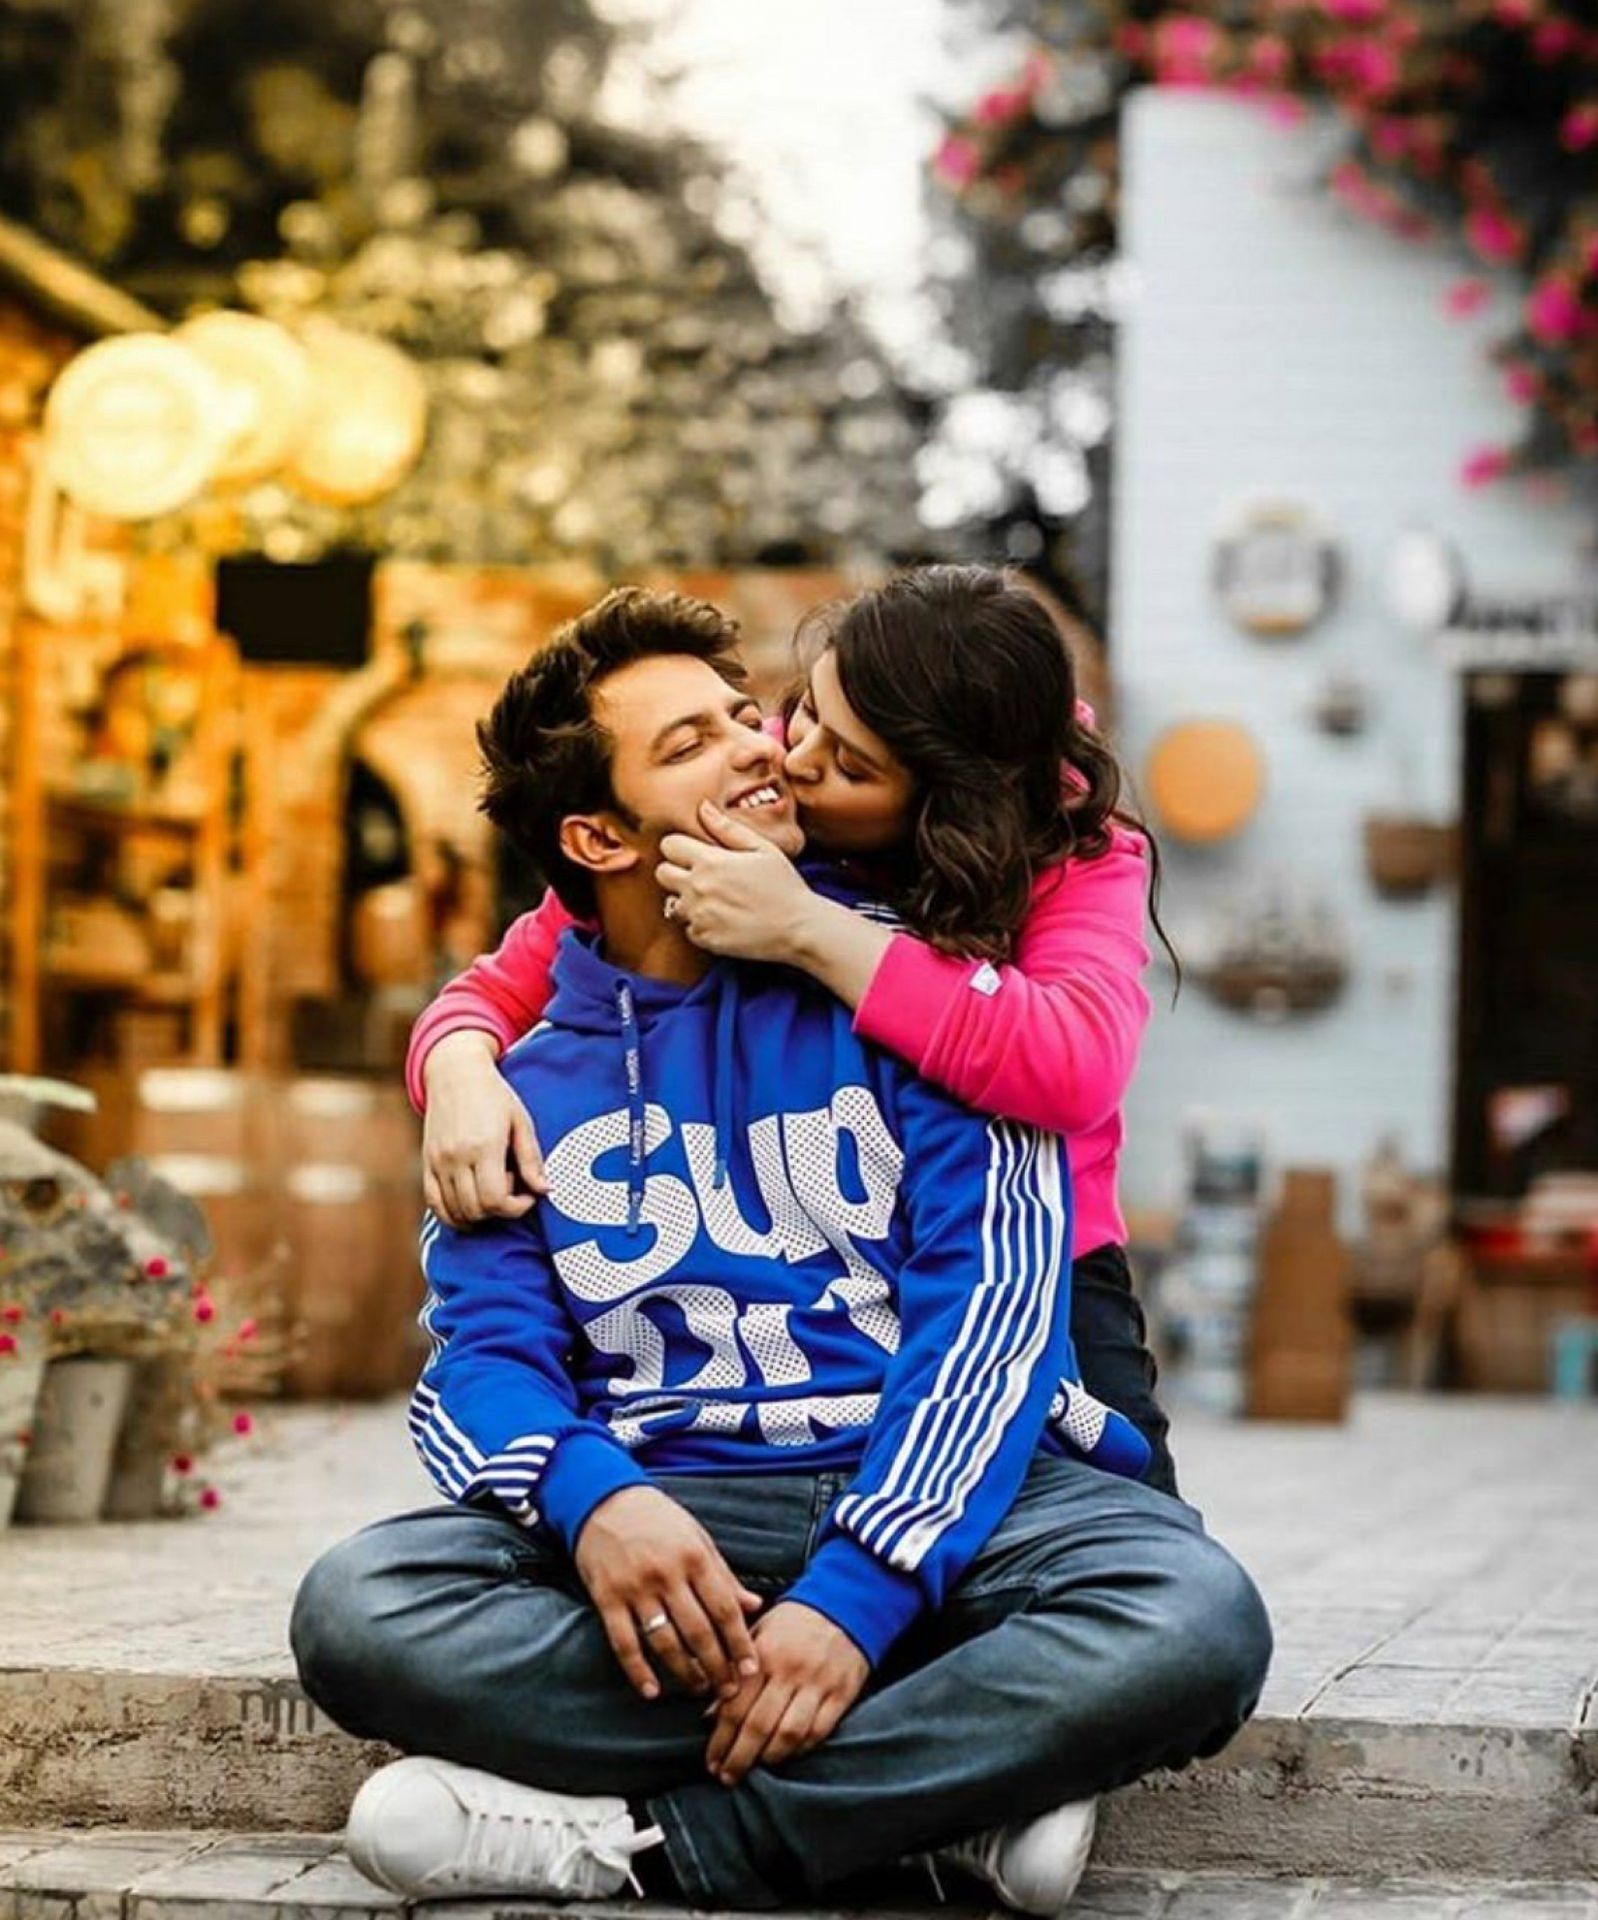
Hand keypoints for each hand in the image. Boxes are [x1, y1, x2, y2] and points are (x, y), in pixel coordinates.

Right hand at [421, 1031, 546, 1226]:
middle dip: (499, 1211)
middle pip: (476, 1210)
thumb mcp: (520, 1121)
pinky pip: (434, 1203)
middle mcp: (457, 1157)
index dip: (516, 1208)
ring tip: (492, 1190)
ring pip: (455, 1211)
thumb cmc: (494, 1095)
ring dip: (478, 1214)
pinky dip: (452, 1214)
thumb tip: (545, 1190)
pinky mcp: (427, 1162)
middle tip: (511, 1188)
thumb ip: (531, 1159)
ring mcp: (438, 1161)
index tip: (528, 1196)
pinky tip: (470, 1206)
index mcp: (484, 1146)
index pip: (495, 1200)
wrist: (455, 1073)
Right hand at [574, 1485, 762, 1703]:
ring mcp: (635, 1588)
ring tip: (698, 1690)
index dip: (739, 1643)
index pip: (724, 1609)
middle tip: (728, 1691)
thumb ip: (724, 1574)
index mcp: (694, 1557)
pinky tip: (652, 1691)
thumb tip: (754, 1605)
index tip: (750, 1669)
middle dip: (716, 1666)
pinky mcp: (607, 1598)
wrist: (603, 1498)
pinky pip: (624, 1643)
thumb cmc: (657, 1519)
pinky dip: (638, 1671)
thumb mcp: (697, 1537)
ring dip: (684, 1673)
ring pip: (665, 1642)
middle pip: (698, 1632)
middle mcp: (666, 1574)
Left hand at [656, 802, 816, 964]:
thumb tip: (703, 807)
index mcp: (710, 861)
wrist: (799, 928)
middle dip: (677, 871)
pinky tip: (723, 919)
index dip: (681, 847)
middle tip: (703, 876)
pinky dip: (700, 924)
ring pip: (672, 903)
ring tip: (716, 900)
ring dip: (688, 900)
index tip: (696, 853)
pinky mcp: (704, 938)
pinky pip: (688, 928)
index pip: (669, 845)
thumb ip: (728, 828)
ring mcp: (699, 916)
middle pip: (662, 873)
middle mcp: (698, 888)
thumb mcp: (762, 849)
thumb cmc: (784, 885)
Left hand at [704, 1601, 867, 1784]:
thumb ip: (735, 1671)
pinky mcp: (840, 1695)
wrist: (847, 1601)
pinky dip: (799, 1749)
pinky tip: (786, 1755)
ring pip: (787, 1734)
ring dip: (768, 1759)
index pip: (735, 1706)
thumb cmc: (796, 1620)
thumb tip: (711, 1713)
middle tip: (726, 1776)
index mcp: (764, 1654)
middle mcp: (789, 1671)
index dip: (720, 1740)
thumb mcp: (759, 1633)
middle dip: (738, 1757)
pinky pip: (817, 1732)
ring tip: (754, 1770)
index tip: (711, 1761)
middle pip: (758, 1726)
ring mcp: (817, 1685)